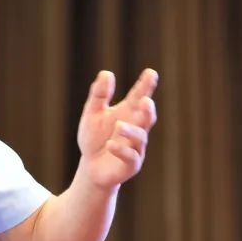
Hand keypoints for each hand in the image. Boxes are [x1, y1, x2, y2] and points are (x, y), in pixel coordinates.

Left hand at [76, 68, 158, 190]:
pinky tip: (110, 144)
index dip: (146, 85)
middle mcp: (136, 128)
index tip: (151, 73)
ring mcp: (136, 147)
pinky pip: (130, 157)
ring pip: (140, 137)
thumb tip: (106, 73)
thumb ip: (99, 95)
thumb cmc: (94, 138)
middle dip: (148, 110)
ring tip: (119, 126)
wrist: (90, 167)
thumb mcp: (92, 114)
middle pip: (147, 117)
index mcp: (128, 112)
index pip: (139, 96)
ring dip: (131, 131)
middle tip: (146, 100)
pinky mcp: (131, 164)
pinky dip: (121, 150)